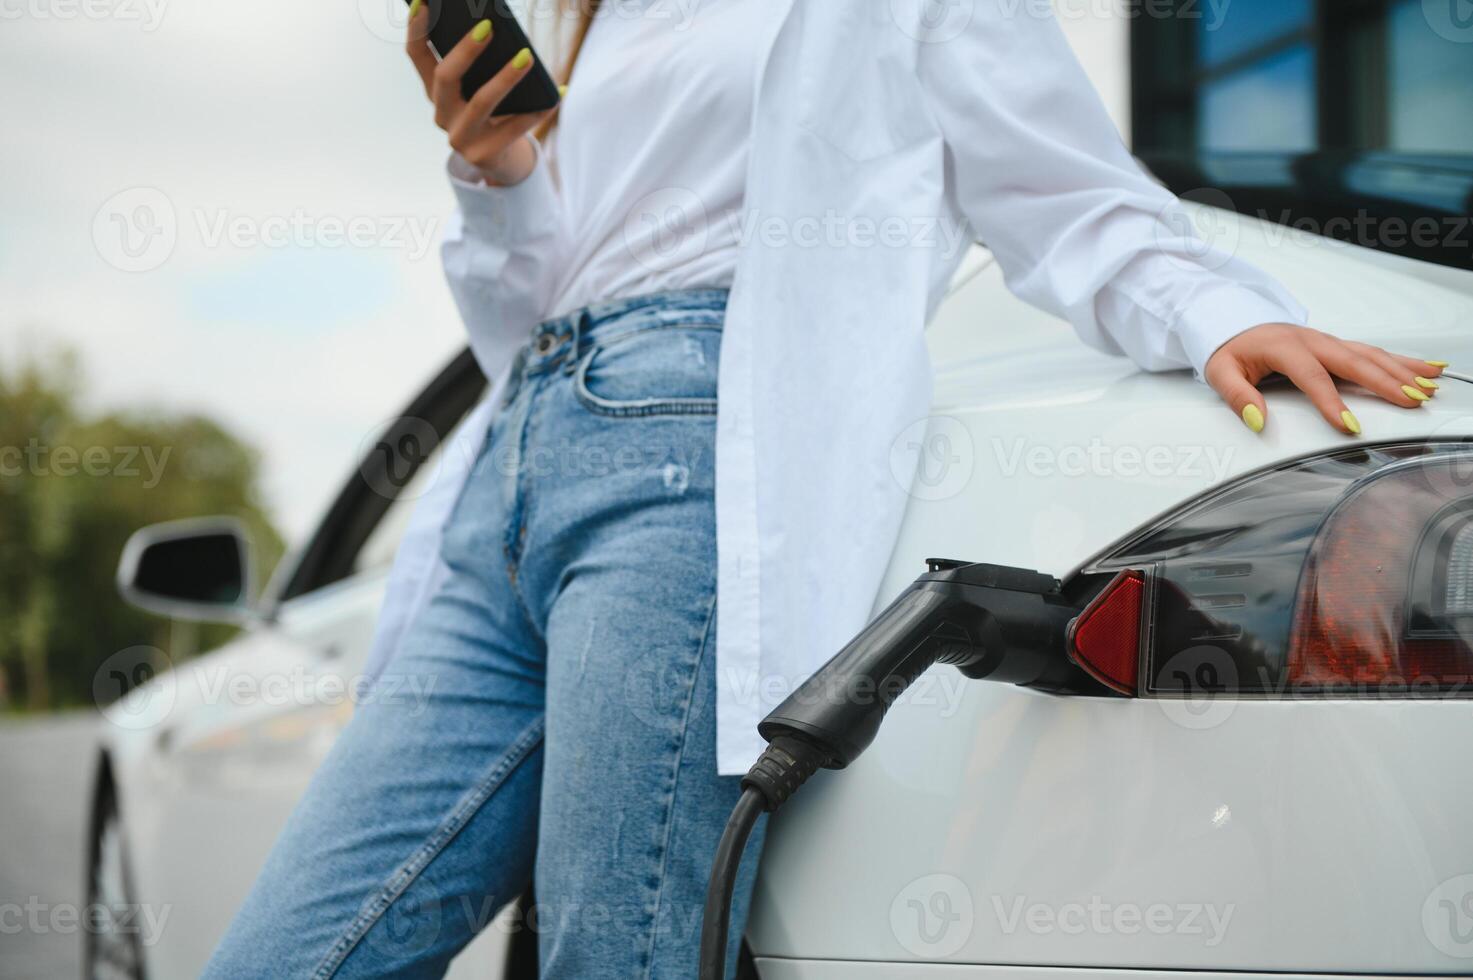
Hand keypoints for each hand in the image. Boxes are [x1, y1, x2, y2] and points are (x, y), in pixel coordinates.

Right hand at [406, 6, 553, 186]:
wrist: (500, 160)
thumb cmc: (493, 113)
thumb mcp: (479, 88)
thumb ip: (481, 65)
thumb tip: (501, 34)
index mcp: (436, 92)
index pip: (417, 56)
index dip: (417, 29)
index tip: (424, 2)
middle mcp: (442, 114)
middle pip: (445, 77)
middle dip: (465, 50)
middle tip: (488, 27)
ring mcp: (461, 137)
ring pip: (482, 102)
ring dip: (506, 77)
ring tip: (527, 57)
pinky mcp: (485, 155)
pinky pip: (515, 128)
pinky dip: (537, 110)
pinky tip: (555, 94)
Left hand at [1204, 323, 1446, 434]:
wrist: (1234, 320)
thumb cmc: (1230, 347)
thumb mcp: (1220, 372)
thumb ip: (1237, 396)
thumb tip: (1256, 420)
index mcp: (1284, 347)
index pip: (1312, 377)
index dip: (1331, 402)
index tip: (1348, 425)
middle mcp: (1312, 340)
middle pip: (1354, 362)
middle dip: (1385, 382)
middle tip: (1411, 402)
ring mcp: (1327, 340)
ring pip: (1370, 355)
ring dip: (1401, 371)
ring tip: (1428, 388)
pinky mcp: (1336, 344)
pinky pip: (1373, 351)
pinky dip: (1401, 360)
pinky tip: (1426, 368)